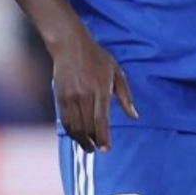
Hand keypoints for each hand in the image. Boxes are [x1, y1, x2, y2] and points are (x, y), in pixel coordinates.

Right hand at [52, 26, 138, 151]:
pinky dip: (72, 131)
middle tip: (99, 149)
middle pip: (87, 126)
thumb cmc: (97, 58)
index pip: (101, 119)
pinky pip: (65, 120)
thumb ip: (125, 96)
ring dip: (81, 140)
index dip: (103, 137)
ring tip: (88, 147)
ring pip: (75, 126)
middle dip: (93, 141)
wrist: (70, 45)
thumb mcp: (117, 73)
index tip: (106, 149)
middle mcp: (84, 95)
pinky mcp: (60, 97)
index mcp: (101, 89)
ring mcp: (70, 96)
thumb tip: (135, 116)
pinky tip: (78, 135)